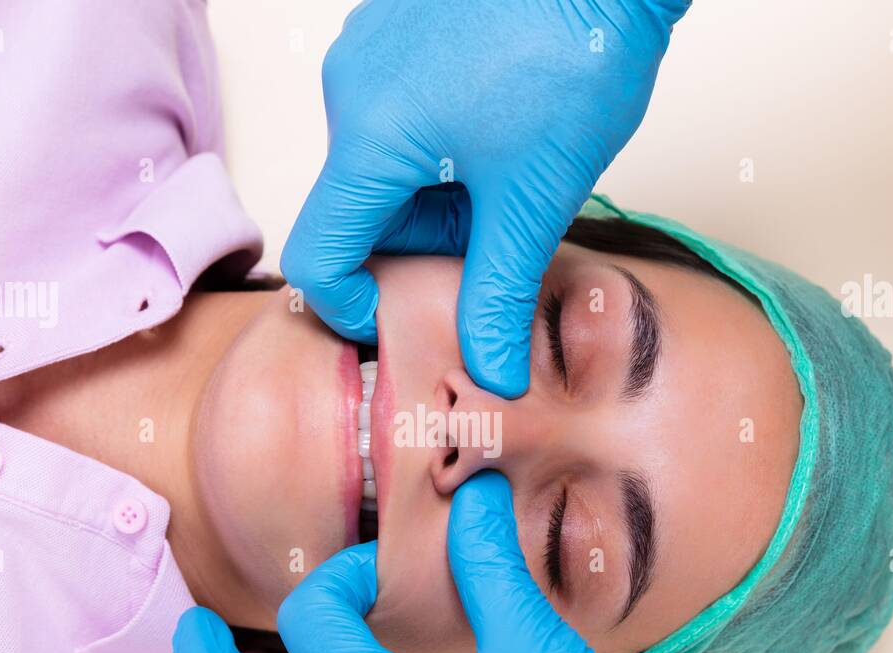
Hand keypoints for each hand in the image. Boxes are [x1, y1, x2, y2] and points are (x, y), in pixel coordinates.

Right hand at [281, 0, 691, 397]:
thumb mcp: (535, 197)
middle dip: (423, 242)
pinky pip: (399, 115)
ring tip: (514, 171)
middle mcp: (352, 88)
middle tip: (499, 232)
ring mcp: (372, 49)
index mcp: (370, 137)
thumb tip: (491, 376)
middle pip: (359, 211)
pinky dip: (441, 148)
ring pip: (383, 165)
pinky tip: (504, 132)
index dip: (353, 307)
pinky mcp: (399, 28)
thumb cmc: (574, 48)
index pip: (318, 255)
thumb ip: (499, 296)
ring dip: (438, 195)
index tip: (401, 320)